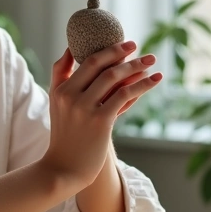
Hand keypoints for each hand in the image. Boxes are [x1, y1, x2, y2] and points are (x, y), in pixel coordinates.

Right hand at [37, 41, 162, 186]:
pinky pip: (124, 96)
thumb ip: (61, 75)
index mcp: (60, 90)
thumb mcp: (57, 103)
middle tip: (137, 45)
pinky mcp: (100, 121)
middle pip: (100, 65)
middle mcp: (71, 96)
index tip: (123, 43)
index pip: (86, 61)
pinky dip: (141, 86)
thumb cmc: (65, 136)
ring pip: (114, 78)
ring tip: (151, 61)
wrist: (64, 169)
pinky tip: (153, 80)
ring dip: (136, 67)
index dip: (107, 50)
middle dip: (121, 52)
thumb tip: (69, 49)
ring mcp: (85, 109)